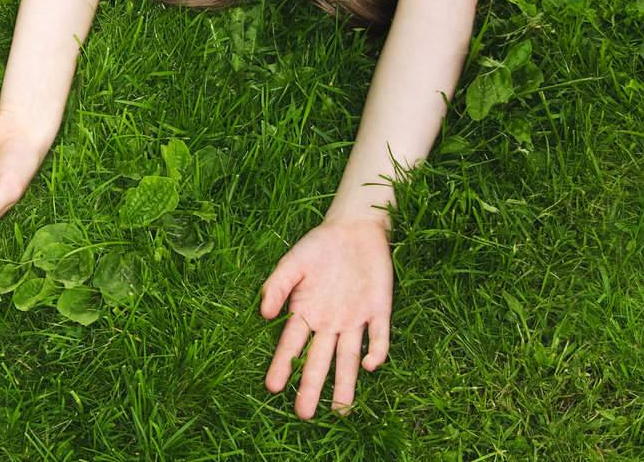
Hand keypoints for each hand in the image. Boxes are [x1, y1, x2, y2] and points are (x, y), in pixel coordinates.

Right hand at [260, 216, 393, 418]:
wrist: (354, 229)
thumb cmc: (318, 246)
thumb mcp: (292, 262)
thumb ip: (277, 286)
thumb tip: (264, 314)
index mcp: (306, 312)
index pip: (291, 345)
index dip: (283, 365)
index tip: (273, 387)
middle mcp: (330, 323)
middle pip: (320, 360)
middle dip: (312, 386)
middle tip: (304, 414)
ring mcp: (355, 320)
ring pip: (349, 357)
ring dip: (346, 383)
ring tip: (341, 410)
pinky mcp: (379, 312)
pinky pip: (379, 336)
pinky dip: (376, 351)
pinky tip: (369, 366)